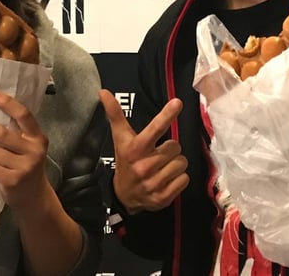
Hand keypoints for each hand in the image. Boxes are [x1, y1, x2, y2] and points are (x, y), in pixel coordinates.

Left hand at [0, 90, 50, 213]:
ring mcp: (24, 166)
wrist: (34, 197)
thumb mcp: (27, 148)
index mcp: (37, 137)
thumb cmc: (26, 166)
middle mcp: (33, 150)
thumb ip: (15, 135)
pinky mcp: (12, 180)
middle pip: (1, 133)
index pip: (24, 115)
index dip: (8, 103)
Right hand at [99, 89, 188, 213]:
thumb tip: (103, 91)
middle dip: (170, 148)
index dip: (166, 115)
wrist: (123, 196)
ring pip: (182, 163)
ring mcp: (153, 184)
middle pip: (175, 146)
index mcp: (135, 149)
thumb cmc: (125, 160)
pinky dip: (179, 179)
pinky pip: (184, 180)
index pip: (154, 128)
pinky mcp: (163, 198)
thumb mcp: (120, 138)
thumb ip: (114, 114)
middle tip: (160, 153)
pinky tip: (167, 179)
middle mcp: (144, 166)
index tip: (178, 102)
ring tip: (163, 166)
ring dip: (176, 163)